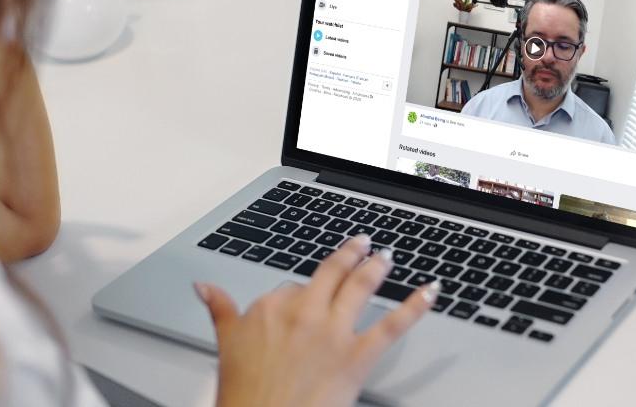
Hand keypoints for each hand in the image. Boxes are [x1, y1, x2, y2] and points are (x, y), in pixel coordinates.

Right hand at [195, 234, 439, 406]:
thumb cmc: (243, 396)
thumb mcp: (225, 345)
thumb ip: (220, 309)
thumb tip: (204, 287)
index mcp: (271, 307)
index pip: (291, 287)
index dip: (302, 292)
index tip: (307, 293)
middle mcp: (304, 312)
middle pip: (331, 272)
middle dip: (350, 254)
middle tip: (362, 243)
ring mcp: (332, 332)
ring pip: (360, 286)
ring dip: (376, 267)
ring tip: (385, 256)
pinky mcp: (357, 357)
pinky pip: (393, 325)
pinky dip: (415, 306)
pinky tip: (430, 291)